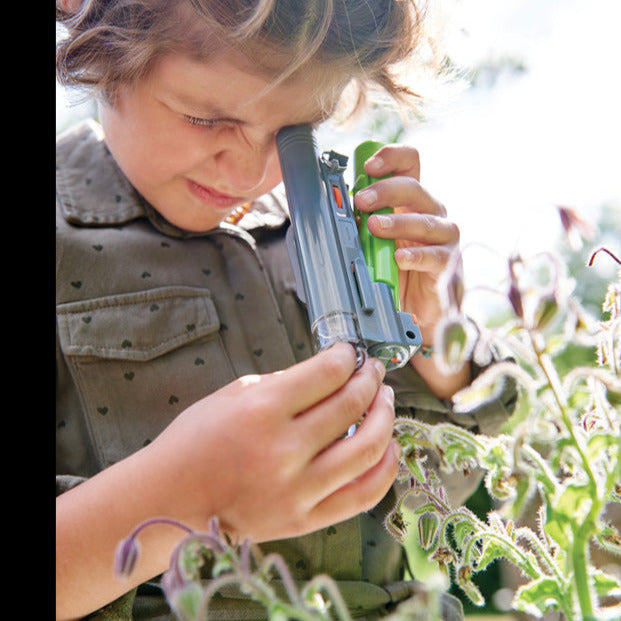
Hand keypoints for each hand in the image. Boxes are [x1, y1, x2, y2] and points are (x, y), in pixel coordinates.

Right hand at [148, 343, 398, 541]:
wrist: (169, 502)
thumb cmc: (193, 443)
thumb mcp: (230, 395)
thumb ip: (282, 384)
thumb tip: (326, 374)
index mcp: (262, 410)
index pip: (326, 374)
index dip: (346, 357)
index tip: (350, 352)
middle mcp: (285, 450)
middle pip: (352, 404)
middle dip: (370, 379)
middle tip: (373, 370)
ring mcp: (299, 489)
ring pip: (368, 448)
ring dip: (386, 417)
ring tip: (385, 401)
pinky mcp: (305, 519)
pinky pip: (363, 494)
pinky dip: (385, 468)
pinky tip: (389, 446)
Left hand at [353, 145, 462, 343]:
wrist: (417, 310)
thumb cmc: (394, 270)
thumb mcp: (372, 241)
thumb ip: (361, 222)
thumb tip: (333, 209)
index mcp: (411, 201)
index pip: (409, 164)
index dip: (390, 157)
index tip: (368, 166)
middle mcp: (431, 213)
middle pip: (414, 187)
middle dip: (384, 190)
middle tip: (360, 201)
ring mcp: (443, 237)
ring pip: (425, 220)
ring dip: (397, 221)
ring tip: (374, 226)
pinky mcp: (447, 263)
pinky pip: (434, 255)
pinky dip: (415, 255)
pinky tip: (399, 257)